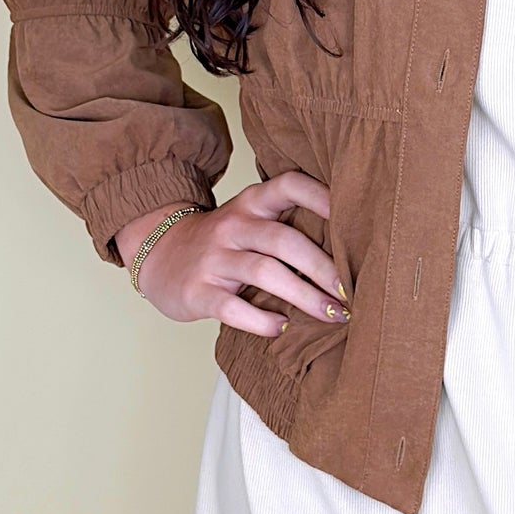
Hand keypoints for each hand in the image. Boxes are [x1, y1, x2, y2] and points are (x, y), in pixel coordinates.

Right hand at [116, 171, 346, 336]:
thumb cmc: (224, 242)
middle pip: (284, 240)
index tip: (356, 219)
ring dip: (304, 296)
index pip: (289, 185)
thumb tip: (352, 249)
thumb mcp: (250, 221)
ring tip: (332, 315)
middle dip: (323, 267)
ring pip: (264, 272)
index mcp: (252, 204)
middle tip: (352, 292)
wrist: (158, 255)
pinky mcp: (198, 292)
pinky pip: (232, 308)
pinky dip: (261, 321)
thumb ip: (288, 224)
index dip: (322, 196)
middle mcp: (233, 226)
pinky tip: (283, 328)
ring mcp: (214, 259)